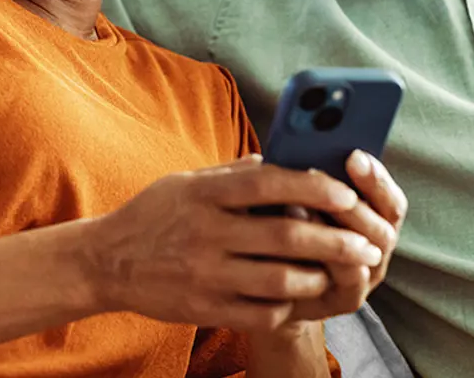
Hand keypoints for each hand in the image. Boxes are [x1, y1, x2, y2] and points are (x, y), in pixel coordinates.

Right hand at [80, 155, 384, 333]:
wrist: (106, 263)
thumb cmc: (154, 215)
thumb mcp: (186, 182)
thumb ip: (234, 174)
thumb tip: (283, 161)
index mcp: (204, 194)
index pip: (268, 184)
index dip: (312, 187)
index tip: (345, 193)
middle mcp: (205, 233)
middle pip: (285, 237)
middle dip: (335, 242)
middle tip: (367, 244)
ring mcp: (205, 275)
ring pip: (280, 280)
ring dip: (319, 278)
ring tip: (338, 273)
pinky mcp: (205, 309)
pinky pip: (261, 312)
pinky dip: (288, 305)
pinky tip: (298, 297)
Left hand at [286, 150, 406, 323]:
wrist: (266, 292)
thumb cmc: (281, 237)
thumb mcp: (297, 201)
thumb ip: (308, 182)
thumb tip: (298, 144)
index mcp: (372, 223)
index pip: (390, 201)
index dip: (375, 178)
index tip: (354, 154)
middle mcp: (375, 252)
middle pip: (384, 226)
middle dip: (355, 199)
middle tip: (320, 177)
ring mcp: (363, 279)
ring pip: (369, 252)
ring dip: (340, 225)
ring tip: (300, 203)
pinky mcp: (343, 300)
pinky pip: (349, 279)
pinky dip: (329, 257)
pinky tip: (296, 234)